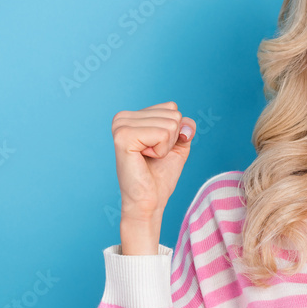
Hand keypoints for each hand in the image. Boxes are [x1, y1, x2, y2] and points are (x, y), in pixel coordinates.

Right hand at [112, 101, 195, 219]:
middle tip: (153, 156)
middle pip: (173, 114)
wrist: (149, 200)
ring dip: (165, 147)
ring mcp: (121, 126)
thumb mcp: (179, 144)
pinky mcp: (123, 137)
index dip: (175, 132)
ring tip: (149, 158)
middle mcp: (122, 117)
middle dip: (171, 140)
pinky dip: (161, 151)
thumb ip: (185, 126)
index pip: (172, 107)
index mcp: (132, 116)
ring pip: (170, 124)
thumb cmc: (160, 174)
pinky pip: (162, 134)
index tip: (158, 149)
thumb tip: (185, 126)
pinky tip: (145, 159)